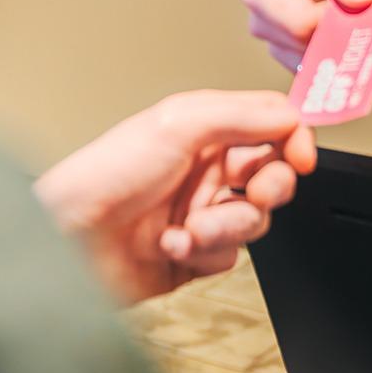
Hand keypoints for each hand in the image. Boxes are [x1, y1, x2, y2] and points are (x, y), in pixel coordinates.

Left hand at [34, 91, 316, 305]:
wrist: (69, 241)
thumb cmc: (106, 175)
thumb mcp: (177, 124)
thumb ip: (241, 114)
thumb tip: (291, 115)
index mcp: (205, 129)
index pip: (271, 125)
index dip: (294, 139)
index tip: (302, 157)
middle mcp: (206, 169)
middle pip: (272, 175)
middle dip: (268, 187)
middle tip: (253, 194)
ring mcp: (201, 213)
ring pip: (253, 222)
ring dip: (224, 226)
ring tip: (189, 227)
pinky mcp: (193, 254)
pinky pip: (229, 257)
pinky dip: (203, 252)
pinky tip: (171, 245)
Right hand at [240, 0, 371, 72]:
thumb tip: (357, 0)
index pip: (297, 24)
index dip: (334, 20)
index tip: (363, 2)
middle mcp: (265, 22)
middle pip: (308, 51)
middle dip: (348, 38)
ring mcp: (282, 47)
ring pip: (324, 68)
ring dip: (360, 51)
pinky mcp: (305, 64)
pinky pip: (333, 77)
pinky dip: (361, 61)